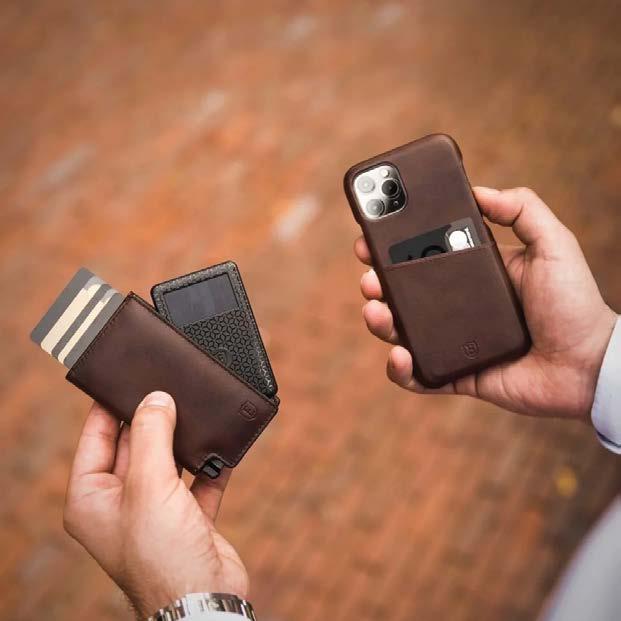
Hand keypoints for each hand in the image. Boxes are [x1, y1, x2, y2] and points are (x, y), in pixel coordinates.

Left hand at [63, 392, 247, 618]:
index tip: (126, 378)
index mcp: (92, 498)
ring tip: (195, 411)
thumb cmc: (161, 553)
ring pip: (167, 461)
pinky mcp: (187, 516)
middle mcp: (121, 502)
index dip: (109, 407)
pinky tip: (219, 446)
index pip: (95, 438)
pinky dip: (208, 464)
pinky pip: (197, 479)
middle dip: (152, 419)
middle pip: (134, 445)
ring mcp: (155, 509)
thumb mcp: (148, 485)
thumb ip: (150, 435)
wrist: (205, 599)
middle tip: (169, 388)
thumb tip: (156, 398)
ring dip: (182, 441)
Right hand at [355, 187, 616, 420]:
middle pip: (404, 294)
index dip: (393, 248)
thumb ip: (523, 209)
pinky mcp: (457, 375)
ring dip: (380, 321)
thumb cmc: (575, 304)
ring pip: (403, 332)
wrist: (590, 365)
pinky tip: (400, 355)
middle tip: (370, 276)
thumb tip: (479, 190)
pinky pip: (419, 375)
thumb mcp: (554, 244)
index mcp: (473, 274)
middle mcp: (457, 307)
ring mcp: (454, 342)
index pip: (423, 257)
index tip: (372, 236)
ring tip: (375, 309)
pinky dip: (401, 370)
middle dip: (377, 283)